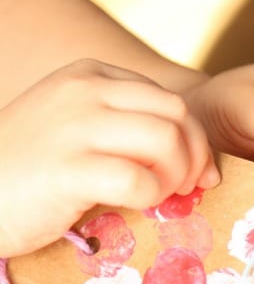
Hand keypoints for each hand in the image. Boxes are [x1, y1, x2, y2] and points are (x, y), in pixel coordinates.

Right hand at [0, 59, 219, 256]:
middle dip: (195, 157)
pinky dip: (152, 197)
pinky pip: (139, 179)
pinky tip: (137, 206)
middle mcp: (85, 91)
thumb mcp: (74, 129)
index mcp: (90, 76)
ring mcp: (75, 126)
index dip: (194, 140)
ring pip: (166, 141)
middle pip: (177, 116)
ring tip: (161, 198)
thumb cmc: (28, 173)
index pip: (169, 100)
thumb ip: (122, 128)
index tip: (195, 174)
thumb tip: (190, 155)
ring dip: (176, 177)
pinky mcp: (68, 168)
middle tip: (186, 190)